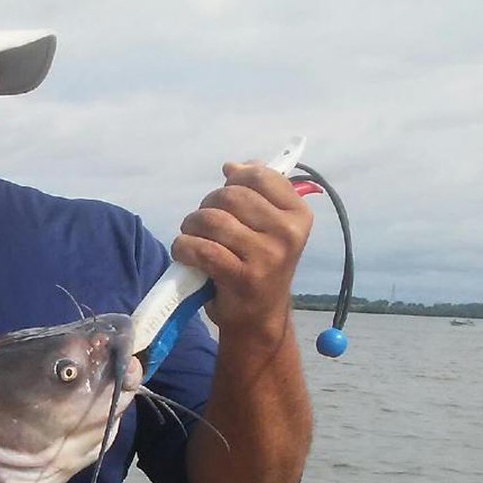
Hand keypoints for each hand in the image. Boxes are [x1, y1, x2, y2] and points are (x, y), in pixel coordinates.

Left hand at [171, 161, 312, 337]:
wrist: (259, 316)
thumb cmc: (260, 265)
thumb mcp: (268, 227)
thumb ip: (256, 193)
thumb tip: (231, 166)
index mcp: (298, 214)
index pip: (259, 176)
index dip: (233, 179)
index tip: (224, 194)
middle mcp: (288, 233)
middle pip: (230, 196)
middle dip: (207, 205)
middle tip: (202, 223)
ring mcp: (267, 256)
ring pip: (213, 220)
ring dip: (191, 226)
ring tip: (191, 236)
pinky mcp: (243, 277)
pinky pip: (202, 249)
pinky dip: (184, 247)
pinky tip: (185, 252)